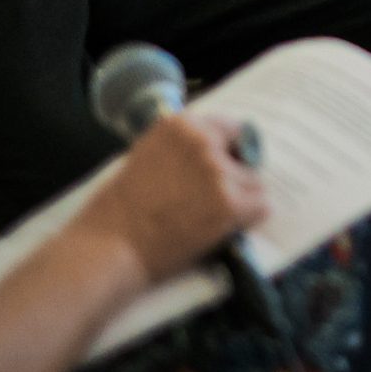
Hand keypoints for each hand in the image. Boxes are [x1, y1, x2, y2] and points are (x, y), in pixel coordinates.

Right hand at [75, 113, 269, 283]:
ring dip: (241, 201)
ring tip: (209, 218)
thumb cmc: (118, 210)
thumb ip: (181, 148)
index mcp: (180, 124)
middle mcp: (202, 140)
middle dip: (235, 176)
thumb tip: (215, 148)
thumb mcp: (148, 156)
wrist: (109, 247)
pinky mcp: (229, 203)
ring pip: (255, 183)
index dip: (227, 152)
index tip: (221, 169)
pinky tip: (221, 229)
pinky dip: (247, 221)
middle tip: (210, 201)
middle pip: (245, 155)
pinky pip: (261, 207)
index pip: (229, 129)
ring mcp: (218, 171)